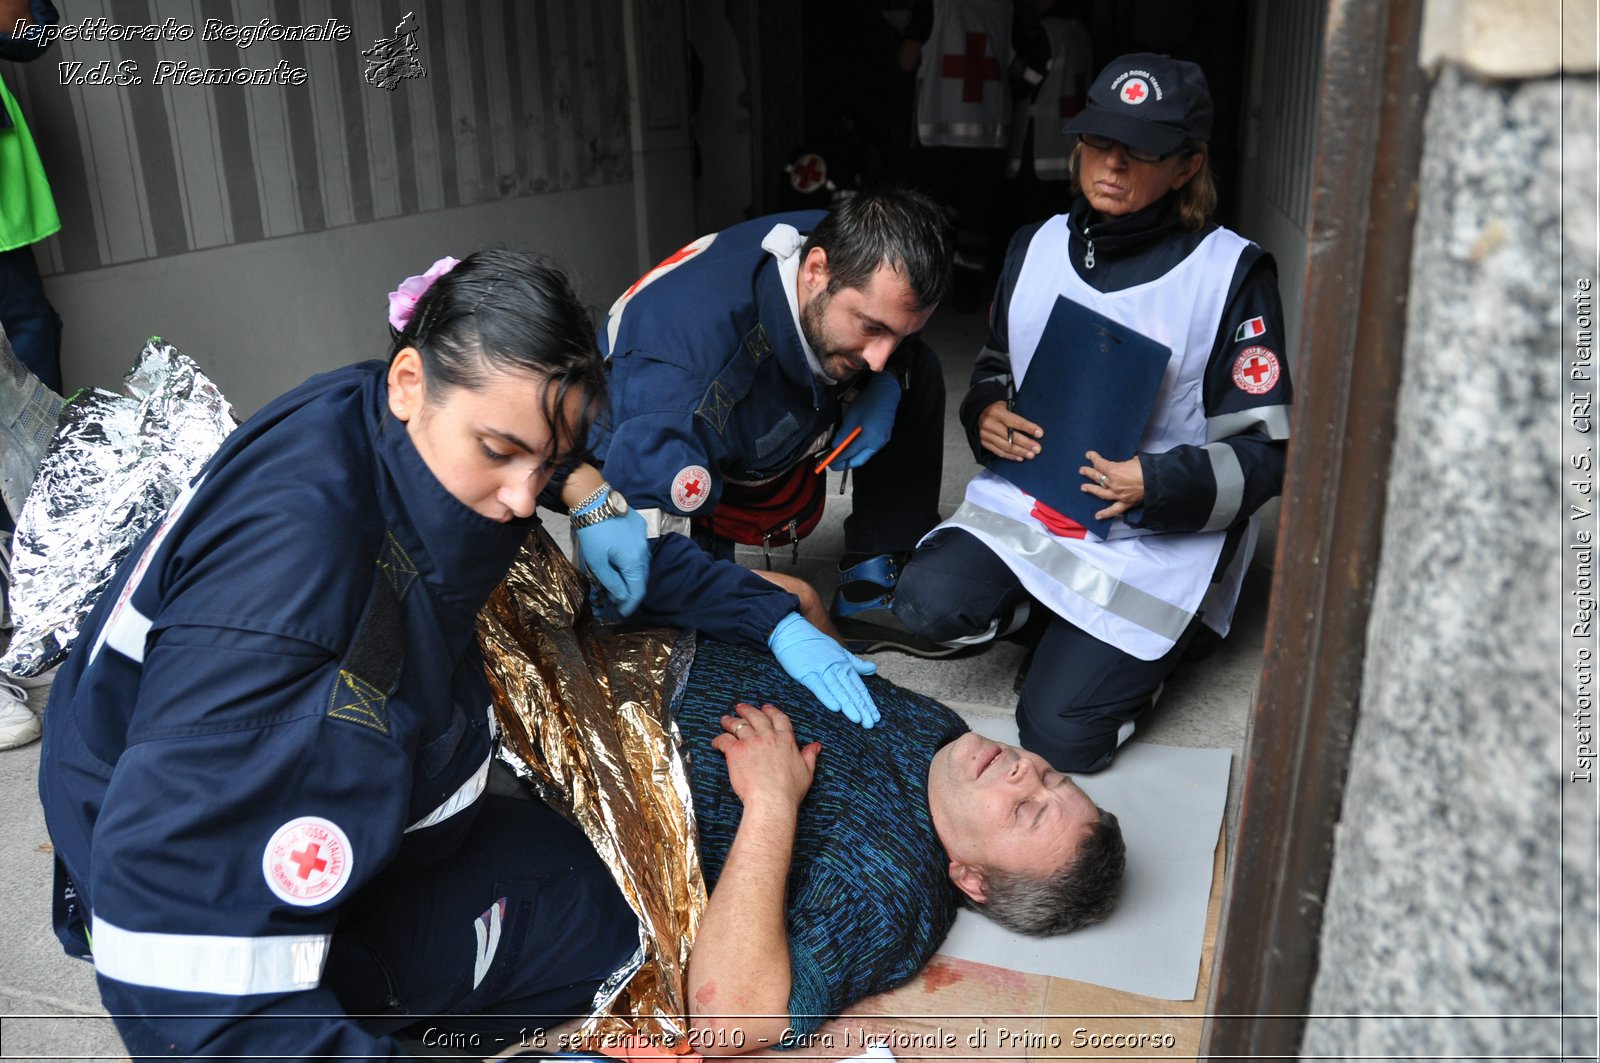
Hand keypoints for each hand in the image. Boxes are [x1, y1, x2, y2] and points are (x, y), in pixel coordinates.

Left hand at [574, 507, 650, 615]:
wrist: (595, 500)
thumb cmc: (593, 532)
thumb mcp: (597, 561)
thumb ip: (611, 582)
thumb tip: (622, 597)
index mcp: (634, 562)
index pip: (637, 590)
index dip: (630, 604)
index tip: (622, 613)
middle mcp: (644, 551)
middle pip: (641, 578)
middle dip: (630, 591)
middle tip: (616, 600)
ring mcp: (644, 538)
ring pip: (641, 564)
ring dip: (630, 576)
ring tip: (617, 583)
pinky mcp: (640, 528)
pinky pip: (639, 550)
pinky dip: (631, 561)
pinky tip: (620, 562)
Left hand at [710, 703, 820, 812]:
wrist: (772, 800)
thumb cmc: (790, 790)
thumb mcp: (807, 771)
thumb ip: (810, 755)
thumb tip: (816, 746)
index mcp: (785, 739)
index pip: (778, 718)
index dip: (771, 711)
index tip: (766, 708)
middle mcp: (768, 736)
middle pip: (756, 716)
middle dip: (747, 710)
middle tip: (740, 707)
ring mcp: (751, 742)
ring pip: (738, 725)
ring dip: (730, 721)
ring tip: (725, 720)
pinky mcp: (736, 751)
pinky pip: (724, 740)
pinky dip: (719, 739)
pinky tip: (716, 742)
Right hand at [767, 612, 879, 726]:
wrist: (793, 632)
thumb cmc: (815, 643)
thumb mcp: (839, 651)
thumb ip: (855, 663)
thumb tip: (873, 669)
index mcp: (844, 664)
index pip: (859, 687)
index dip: (867, 702)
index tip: (875, 716)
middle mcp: (836, 668)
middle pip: (851, 691)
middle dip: (862, 708)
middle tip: (870, 723)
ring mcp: (822, 671)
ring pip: (838, 691)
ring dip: (849, 706)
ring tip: (858, 719)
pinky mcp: (807, 673)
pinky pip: (818, 687)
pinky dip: (827, 697)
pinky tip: (835, 707)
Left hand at [834, 372, 900, 468]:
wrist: (886, 391)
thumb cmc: (868, 401)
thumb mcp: (852, 415)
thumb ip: (844, 433)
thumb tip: (835, 446)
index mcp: (870, 436)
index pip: (850, 453)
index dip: (838, 459)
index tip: (827, 462)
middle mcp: (878, 442)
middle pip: (859, 460)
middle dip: (845, 464)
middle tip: (832, 465)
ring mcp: (882, 441)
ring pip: (865, 456)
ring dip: (852, 458)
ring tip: (839, 457)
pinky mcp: (884, 438)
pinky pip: (870, 450)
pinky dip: (859, 452)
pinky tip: (851, 449)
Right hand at [978, 400, 1042, 460]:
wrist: (978, 412)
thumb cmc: (997, 409)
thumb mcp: (1006, 405)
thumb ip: (1016, 415)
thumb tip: (1033, 429)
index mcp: (997, 412)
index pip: (1016, 422)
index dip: (1029, 428)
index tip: (1040, 434)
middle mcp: (990, 424)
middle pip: (1011, 437)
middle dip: (1026, 444)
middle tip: (1038, 449)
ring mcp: (985, 435)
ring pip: (1006, 446)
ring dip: (1020, 452)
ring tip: (1031, 455)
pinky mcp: (984, 443)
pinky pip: (999, 452)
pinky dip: (1010, 456)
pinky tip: (1020, 458)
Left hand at [1080, 450, 1144, 519]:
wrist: (1158, 481)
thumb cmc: (1147, 468)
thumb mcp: (1134, 459)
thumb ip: (1125, 462)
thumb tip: (1125, 463)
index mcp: (1114, 470)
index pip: (1099, 463)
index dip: (1093, 458)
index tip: (1089, 455)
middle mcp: (1113, 483)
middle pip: (1097, 477)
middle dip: (1088, 472)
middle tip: (1082, 470)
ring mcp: (1118, 495)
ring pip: (1101, 492)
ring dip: (1091, 489)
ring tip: (1084, 488)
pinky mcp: (1125, 503)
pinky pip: (1113, 510)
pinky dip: (1105, 514)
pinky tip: (1097, 516)